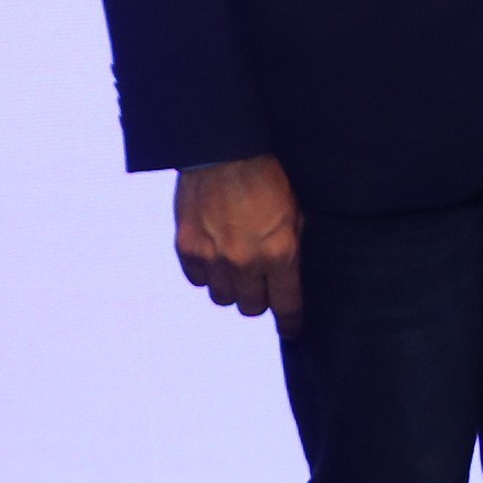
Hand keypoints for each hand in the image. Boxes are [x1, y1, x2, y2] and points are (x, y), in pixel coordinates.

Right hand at [173, 155, 303, 334]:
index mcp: (279, 253)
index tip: (291, 331)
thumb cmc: (267, 179)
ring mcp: (212, 257)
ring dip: (231, 288)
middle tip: (261, 284)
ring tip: (236, 267)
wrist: (223, 152)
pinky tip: (214, 256)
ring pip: (222, 298)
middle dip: (259, 299)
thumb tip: (289, 277)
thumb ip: (291, 249)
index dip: (290, 322)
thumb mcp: (295, 214)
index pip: (286, 304)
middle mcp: (245, 262)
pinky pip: (197, 280)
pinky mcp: (186, 247)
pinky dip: (206, 274)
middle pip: (250, 307)